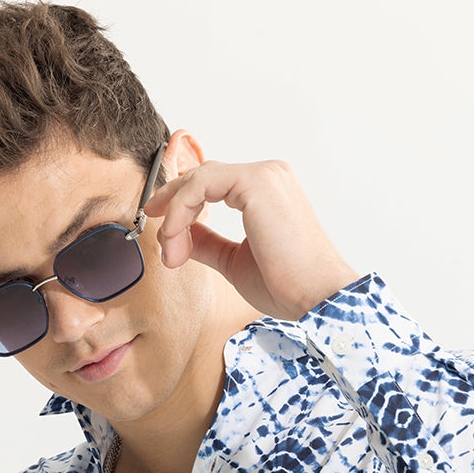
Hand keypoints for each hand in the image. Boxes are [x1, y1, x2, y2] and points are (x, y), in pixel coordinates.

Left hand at [144, 159, 359, 319]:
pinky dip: (180, 210)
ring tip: (172, 252)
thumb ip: (208, 243)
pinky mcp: (256, 182)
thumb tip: (181, 236)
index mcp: (268, 192)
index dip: (182, 205)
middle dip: (171, 204)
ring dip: (174, 215)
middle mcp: (268, 175)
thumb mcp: (234, 261)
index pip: (214, 184)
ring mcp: (264, 175)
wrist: (316, 297)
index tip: (164, 234)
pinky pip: (201, 184)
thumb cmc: (287, 285)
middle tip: (157, 235)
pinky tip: (176, 238)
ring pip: (198, 179)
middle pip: (203, 175)